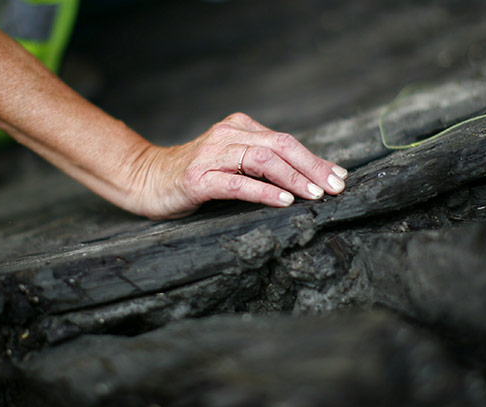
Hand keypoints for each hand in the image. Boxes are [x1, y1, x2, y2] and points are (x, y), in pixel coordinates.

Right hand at [127, 113, 348, 218]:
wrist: (146, 179)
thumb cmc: (195, 176)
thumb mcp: (230, 161)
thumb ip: (260, 162)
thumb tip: (307, 177)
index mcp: (238, 127)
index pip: (285, 140)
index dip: (315, 159)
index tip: (339, 177)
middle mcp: (226, 135)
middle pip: (280, 145)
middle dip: (312, 167)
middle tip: (335, 187)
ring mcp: (211, 155)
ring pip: (262, 159)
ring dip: (293, 177)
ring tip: (314, 194)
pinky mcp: (198, 179)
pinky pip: (238, 183)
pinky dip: (264, 191)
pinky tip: (283, 200)